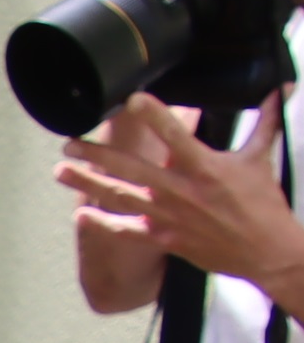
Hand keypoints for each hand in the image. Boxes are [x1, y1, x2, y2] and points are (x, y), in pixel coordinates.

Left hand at [57, 90, 303, 296]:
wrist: (267, 253)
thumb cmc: (263, 205)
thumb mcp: (261, 159)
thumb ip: (265, 121)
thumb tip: (281, 89)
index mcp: (206, 167)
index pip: (176, 135)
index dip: (155, 116)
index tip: (132, 99)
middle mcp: (182, 191)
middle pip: (132, 168)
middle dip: (96, 155)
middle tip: (69, 143)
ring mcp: (170, 217)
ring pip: (121, 197)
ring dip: (87, 184)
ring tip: (61, 171)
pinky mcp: (165, 239)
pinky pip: (127, 232)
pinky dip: (102, 225)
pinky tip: (80, 215)